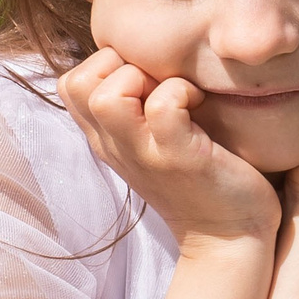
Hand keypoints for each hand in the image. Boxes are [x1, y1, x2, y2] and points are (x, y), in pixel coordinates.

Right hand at [58, 47, 281, 249]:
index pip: (70, 83)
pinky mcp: (177, 158)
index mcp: (107, 140)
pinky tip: (199, 105)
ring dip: (143, 79)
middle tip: (156, 84)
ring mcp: (144, 154)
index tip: (144, 81)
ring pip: (106, 97)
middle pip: (75, 83)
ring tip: (175, 95)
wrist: (228, 238)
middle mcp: (116, 147)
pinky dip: (182, 92)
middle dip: (118, 66)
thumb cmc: (201, 181)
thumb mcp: (153, 143)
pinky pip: (162, 105)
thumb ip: (136, 109)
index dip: (105, 65)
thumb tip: (143, 60)